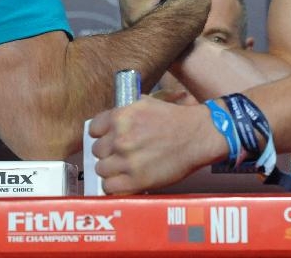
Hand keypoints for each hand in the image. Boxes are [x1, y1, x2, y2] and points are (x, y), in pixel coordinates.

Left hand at [88, 96, 226, 193]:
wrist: (197, 136)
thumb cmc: (174, 119)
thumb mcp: (145, 103)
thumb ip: (123, 112)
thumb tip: (107, 123)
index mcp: (120, 116)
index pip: (93, 130)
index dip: (102, 135)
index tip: (109, 139)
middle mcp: (120, 138)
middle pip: (97, 151)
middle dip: (108, 152)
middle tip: (121, 154)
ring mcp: (127, 160)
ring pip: (101, 169)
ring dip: (111, 170)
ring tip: (125, 168)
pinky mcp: (136, 180)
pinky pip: (109, 187)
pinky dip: (115, 186)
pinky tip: (125, 180)